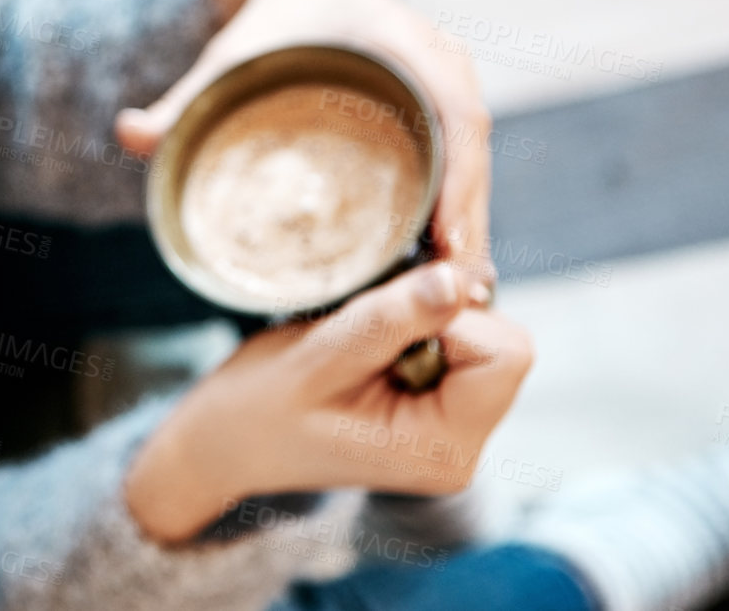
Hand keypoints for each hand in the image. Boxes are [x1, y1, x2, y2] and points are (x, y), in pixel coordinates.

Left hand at [114, 0, 496, 291]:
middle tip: (454, 289)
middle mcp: (439, 57)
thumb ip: (180, 100)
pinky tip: (455, 261)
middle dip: (470, 217)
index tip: (445, 238)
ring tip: (459, 291)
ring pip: (476, 158)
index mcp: (400, 39)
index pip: (451, 111)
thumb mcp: (229, 56)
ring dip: (473, 220)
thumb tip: (125, 135)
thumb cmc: (267, 20)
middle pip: (472, 147)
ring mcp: (450, 79)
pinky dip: (464, 206)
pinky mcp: (447, 102)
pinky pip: (467, 157)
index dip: (458, 177)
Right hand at [123, 262, 532, 542]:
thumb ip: (389, 320)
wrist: (223, 441)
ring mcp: (452, 430)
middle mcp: (463, 447)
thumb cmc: (258, 407)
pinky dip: (415, 327)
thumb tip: (457, 279)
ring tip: (358, 339)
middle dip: (437, 316)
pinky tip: (366, 344)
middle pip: (499, 343)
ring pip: (478, 337)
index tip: (384, 315)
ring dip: (422, 319)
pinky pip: (455, 345)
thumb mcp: (316, 357)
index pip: (505, 354)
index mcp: (444, 449)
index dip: (451, 315)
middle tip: (363, 327)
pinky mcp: (436, 409)